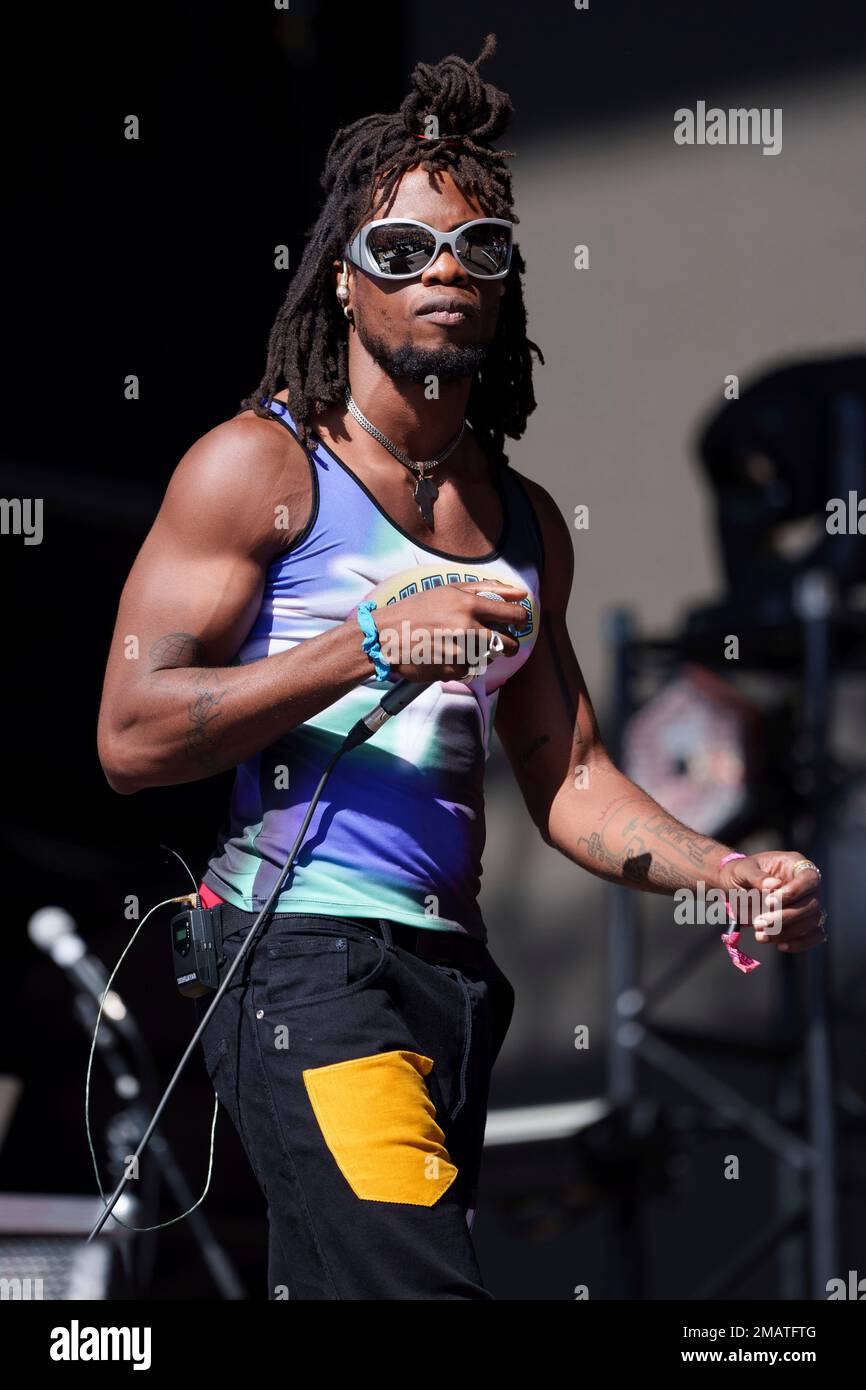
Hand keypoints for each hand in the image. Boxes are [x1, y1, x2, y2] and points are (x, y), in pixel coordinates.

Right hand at [370, 580, 527, 682]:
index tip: (517, 622)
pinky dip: (462, 665)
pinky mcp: (453, 671)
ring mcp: (462, 652)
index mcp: (469, 605)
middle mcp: (468, 629)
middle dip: (507, 645)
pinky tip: (444, 655)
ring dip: (481, 654)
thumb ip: (485, 589)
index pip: (514, 615)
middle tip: (495, 641)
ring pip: (490, 658)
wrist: (384, 637)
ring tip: (458, 645)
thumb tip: (519, 594)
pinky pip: (470, 670)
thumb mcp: (447, 590)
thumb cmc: (416, 610)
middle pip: (510, 645)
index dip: (520, 619)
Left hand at [718, 851, 825, 953]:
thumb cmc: (740, 873)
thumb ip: (756, 876)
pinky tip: (780, 946)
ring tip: (760, 935)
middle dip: (786, 917)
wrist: (734, 887)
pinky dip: (799, 943)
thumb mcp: (743, 870)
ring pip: (812, 922)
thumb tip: (773, 885)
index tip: (768, 901)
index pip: (809, 878)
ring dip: (787, 932)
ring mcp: (808, 904)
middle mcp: (807, 885)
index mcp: (795, 865)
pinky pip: (814, 936)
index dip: (795, 892)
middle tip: (759, 923)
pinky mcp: (805, 922)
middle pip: (812, 904)